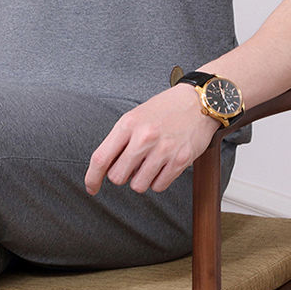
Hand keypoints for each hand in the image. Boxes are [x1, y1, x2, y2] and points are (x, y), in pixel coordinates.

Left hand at [84, 84, 220, 194]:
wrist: (199, 102)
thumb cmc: (164, 109)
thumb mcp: (135, 117)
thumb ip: (119, 140)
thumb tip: (105, 169)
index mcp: (128, 124)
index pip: (101, 158)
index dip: (92, 177)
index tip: (91, 187)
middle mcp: (144, 137)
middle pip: (117, 176)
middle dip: (122, 175)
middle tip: (131, 165)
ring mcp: (163, 150)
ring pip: (138, 185)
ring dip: (141, 179)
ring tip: (149, 163)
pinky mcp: (180, 160)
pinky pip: (159, 186)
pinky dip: (158, 181)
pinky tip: (163, 166)